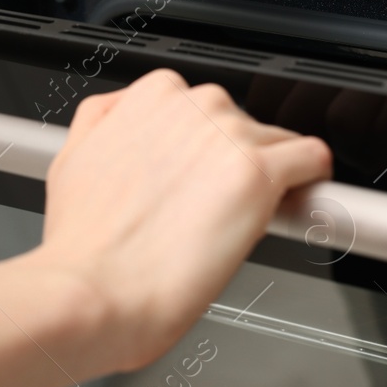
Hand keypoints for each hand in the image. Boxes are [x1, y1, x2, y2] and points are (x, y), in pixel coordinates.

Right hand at [31, 69, 331, 376]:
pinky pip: (312, 159)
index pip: (204, 107)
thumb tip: (124, 117)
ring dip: (269, 176)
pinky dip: (313, 181)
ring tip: (239, 222)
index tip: (201, 175)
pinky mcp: (259, 173)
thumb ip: (106, 121)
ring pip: (278, 142)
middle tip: (212, 208)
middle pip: (243, 123)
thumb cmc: (83, 245)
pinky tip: (298, 205)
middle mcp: (193, 105)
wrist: (93, 292)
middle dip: (234, 161)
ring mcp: (228, 136)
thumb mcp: (73, 157)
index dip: (206, 147)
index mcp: (151, 95)